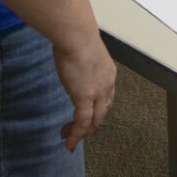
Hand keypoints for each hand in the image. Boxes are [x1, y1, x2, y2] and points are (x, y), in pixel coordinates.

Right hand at [54, 34, 116, 151]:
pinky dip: (76, 135)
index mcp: (108, 73)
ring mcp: (97, 93)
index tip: (91, 116)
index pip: (107, 97)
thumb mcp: (83, 51)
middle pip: (103, 111)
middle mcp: (107, 85)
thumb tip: (71, 58)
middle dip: (92, 124)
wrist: (76, 35)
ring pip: (94, 120)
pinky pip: (82, 122)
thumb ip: (81, 60)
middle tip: (81, 132)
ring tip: (69, 137)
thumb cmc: (77, 35)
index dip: (99, 109)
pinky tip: (68, 142)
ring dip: (82, 132)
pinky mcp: (85, 97)